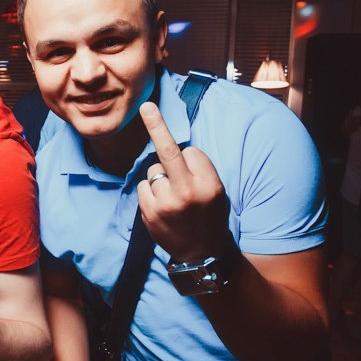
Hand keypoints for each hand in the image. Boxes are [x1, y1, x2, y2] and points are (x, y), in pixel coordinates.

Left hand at [136, 102, 230, 262]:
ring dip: (159, 177)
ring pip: (153, 170)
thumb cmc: (209, 216)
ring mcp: (166, 202)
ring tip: (172, 198)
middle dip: (156, 125)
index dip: (190, 158)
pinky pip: (144, 186)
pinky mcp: (150, 212)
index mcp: (209, 184)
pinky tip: (161, 205)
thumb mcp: (217, 191)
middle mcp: (188, 192)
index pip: (191, 152)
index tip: (188, 159)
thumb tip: (173, 148)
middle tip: (146, 106)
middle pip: (168, 150)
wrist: (201, 253)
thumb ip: (199, 170)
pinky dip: (150, 191)